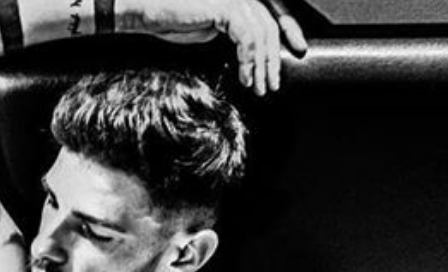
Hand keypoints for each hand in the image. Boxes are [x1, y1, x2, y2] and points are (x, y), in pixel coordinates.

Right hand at [127, 0, 307, 93]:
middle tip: (273, 84)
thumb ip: (234, 34)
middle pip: (270, 26)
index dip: (289, 30)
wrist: (148, 13)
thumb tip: (254, 55)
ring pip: (262, 34)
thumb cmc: (173, 21)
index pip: (272, 14)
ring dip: (262, 65)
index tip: (299, 50)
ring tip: (258, 87)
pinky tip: (245, 76)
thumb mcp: (211, 30)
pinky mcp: (225, 7)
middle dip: (274, 58)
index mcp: (240, 0)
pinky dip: (249, 60)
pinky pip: (247, 37)